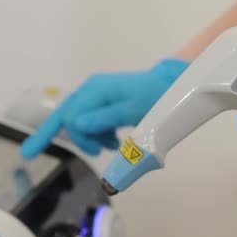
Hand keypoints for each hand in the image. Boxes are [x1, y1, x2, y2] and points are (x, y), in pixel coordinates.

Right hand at [21, 59, 188, 158]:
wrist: (168, 85)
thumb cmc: (154, 97)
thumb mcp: (133, 111)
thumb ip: (105, 118)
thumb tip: (78, 125)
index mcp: (96, 89)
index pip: (72, 117)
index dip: (79, 137)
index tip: (97, 151)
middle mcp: (90, 88)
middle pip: (68, 116)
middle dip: (80, 137)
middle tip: (99, 151)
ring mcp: (94, 92)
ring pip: (78, 118)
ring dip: (91, 135)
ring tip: (113, 144)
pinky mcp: (100, 99)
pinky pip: (88, 117)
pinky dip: (96, 131)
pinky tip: (111, 139)